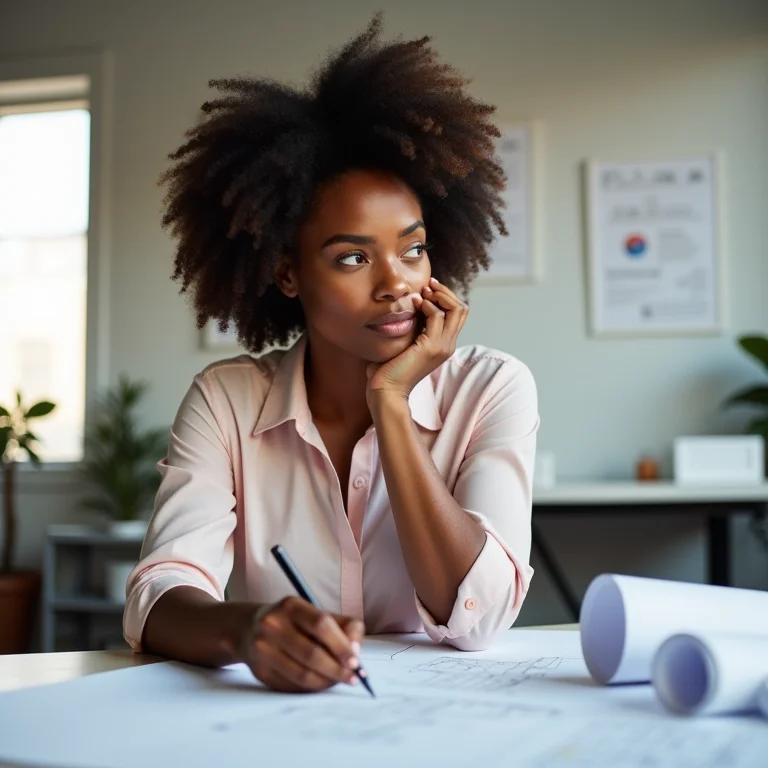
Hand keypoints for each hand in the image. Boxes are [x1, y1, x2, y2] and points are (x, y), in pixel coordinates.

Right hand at [240, 597, 363, 692]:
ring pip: (302, 674)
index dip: (341, 645)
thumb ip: (343, 626)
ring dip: (326, 682)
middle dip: (337, 669)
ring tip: (339, 681)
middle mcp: (273, 624)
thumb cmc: (293, 622)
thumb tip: (355, 649)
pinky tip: (320, 683)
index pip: (320, 625)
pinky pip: (291, 686)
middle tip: (353, 678)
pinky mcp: (259, 671)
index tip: (355, 660)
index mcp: (291, 606)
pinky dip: (311, 688)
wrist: (249, 629)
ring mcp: (263, 649)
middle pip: (312, 653)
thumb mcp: (316, 613)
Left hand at [366, 277, 467, 405]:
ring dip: (439, 295)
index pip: (457, 314)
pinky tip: (416, 303)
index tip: (427, 289)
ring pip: (457, 309)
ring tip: (423, 292)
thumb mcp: (405, 341)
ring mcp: (442, 347)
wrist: (386, 390)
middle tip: (428, 286)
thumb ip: (413, 325)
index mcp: (443, 344)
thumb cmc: (389, 368)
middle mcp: (448, 345)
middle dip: (446, 292)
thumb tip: (411, 304)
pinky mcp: (431, 347)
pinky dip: (428, 305)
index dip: (445, 297)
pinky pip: (438, 316)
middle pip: (462, 309)